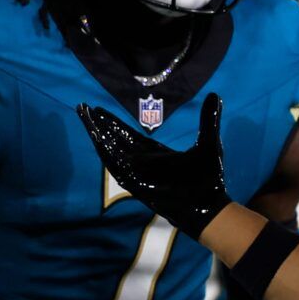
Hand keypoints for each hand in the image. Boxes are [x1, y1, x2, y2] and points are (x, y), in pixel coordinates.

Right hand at [78, 96, 230, 237]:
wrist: (208, 203)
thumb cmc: (209, 177)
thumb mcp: (209, 142)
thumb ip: (209, 119)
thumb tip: (215, 95)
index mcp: (155, 153)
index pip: (127, 135)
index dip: (113, 122)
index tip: (99, 109)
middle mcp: (142, 162)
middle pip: (114, 140)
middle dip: (99, 125)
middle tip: (83, 108)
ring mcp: (137, 173)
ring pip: (110, 150)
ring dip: (97, 133)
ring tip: (84, 116)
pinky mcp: (135, 183)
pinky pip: (115, 166)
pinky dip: (105, 151)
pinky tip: (95, 137)